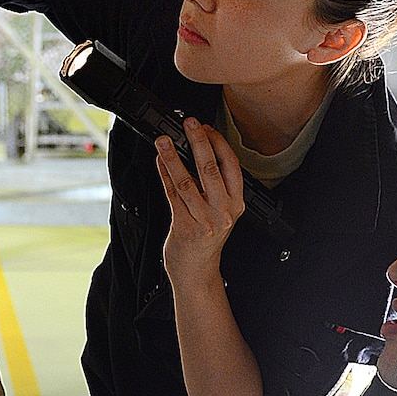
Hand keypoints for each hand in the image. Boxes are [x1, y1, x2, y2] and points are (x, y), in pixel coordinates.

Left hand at [157, 118, 244, 287]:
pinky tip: (159, 162)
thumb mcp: (220, 212)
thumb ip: (214, 186)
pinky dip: (164, 175)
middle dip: (198, 141)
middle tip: (188, 124)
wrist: (197, 271)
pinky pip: (172, 195)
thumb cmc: (207, 239)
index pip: (231, 165)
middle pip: (210, 168)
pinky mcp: (184, 226)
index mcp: (236, 203)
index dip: (218, 143)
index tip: (206, 128)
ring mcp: (204, 219)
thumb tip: (198, 151)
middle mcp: (223, 211)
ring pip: (187, 180)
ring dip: (172, 157)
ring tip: (163, 141)